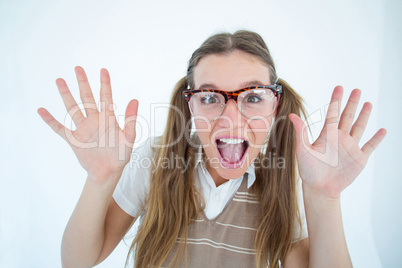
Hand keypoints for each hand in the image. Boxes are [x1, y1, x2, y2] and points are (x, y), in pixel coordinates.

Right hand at [37, 66, 138, 182]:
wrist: (109, 172)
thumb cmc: (121, 155)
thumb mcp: (129, 137)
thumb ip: (131, 119)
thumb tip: (134, 99)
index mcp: (108, 118)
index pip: (106, 96)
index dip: (105, 83)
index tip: (103, 70)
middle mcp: (94, 120)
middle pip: (87, 98)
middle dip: (83, 83)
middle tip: (78, 67)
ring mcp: (83, 129)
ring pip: (73, 108)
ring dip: (66, 95)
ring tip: (60, 80)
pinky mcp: (74, 140)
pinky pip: (59, 128)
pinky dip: (50, 120)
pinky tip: (41, 110)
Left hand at [289, 86, 386, 198]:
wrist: (319, 188)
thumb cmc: (308, 170)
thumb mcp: (302, 150)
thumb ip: (300, 132)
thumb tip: (292, 115)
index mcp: (327, 135)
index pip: (332, 113)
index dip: (336, 100)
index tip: (339, 87)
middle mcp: (339, 138)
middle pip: (348, 116)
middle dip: (352, 103)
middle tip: (357, 90)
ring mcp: (350, 147)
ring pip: (359, 127)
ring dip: (364, 116)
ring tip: (368, 103)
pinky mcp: (359, 158)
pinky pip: (370, 146)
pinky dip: (377, 139)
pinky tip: (382, 130)